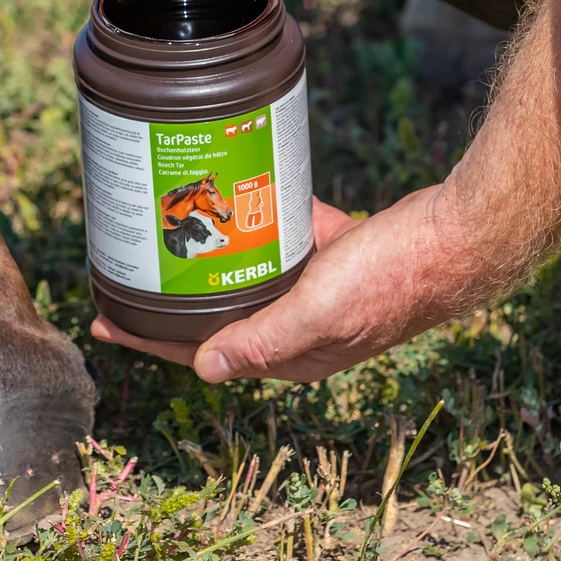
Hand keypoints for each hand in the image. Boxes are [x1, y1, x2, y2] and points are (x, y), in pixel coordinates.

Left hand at [91, 186, 468, 382]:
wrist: (457, 237)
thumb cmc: (393, 278)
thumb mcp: (322, 312)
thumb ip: (264, 340)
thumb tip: (205, 370)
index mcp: (291, 353)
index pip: (203, 352)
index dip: (150, 338)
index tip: (103, 319)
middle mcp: (299, 326)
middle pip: (218, 313)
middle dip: (169, 298)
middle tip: (123, 270)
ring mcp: (317, 290)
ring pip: (249, 273)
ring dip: (212, 255)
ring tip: (170, 227)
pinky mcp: (335, 255)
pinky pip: (286, 238)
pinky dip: (263, 220)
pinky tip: (239, 190)